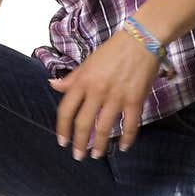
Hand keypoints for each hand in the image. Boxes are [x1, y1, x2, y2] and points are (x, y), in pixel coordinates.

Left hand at [49, 30, 159, 158]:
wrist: (141, 39)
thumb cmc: (113, 50)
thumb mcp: (88, 62)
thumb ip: (72, 78)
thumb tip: (53, 85)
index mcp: (83, 81)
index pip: (66, 110)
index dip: (62, 129)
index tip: (62, 141)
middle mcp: (97, 91)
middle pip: (83, 123)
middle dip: (79, 143)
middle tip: (78, 156)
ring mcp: (116, 97)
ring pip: (104, 128)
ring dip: (100, 145)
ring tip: (96, 155)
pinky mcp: (135, 100)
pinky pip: (130, 125)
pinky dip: (127, 139)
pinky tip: (124, 147)